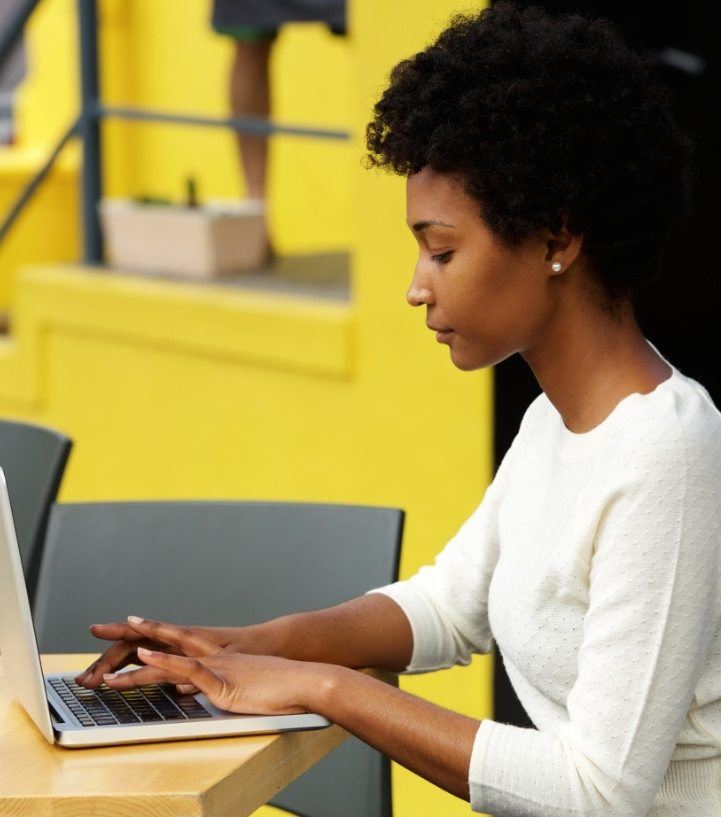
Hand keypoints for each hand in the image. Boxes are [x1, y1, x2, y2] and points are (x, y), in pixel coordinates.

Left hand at [100, 620, 320, 715]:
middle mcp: (208, 651)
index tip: (114, 629)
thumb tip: (178, 687)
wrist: (302, 675)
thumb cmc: (272, 684)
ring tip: (110, 651)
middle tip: (97, 628)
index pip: (167, 641)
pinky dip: (166, 659)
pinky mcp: (223, 676)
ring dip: (137, 651)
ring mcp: (214, 661)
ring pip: (169, 652)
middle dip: (127, 633)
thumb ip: (202, 682)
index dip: (140, 635)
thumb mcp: (231, 683)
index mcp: (208, 654)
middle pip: (161, 637)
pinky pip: (189, 665)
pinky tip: (147, 655)